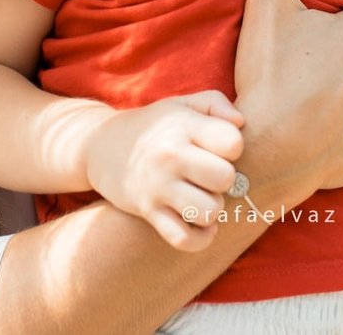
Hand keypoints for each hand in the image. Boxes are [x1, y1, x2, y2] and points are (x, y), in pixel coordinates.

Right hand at [83, 91, 244, 251]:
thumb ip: (216, 103)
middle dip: (226, 180)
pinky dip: (199, 238)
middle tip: (211, 175)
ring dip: (213, 208)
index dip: (233, 148)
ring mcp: (158, 186)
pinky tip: (200, 224)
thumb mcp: (182, 104)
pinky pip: (184, 238)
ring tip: (204, 197)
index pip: (232, 143)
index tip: (219, 148)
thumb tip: (241, 123)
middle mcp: (170, 155)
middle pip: (225, 178)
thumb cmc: (155, 126)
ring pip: (209, 211)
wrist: (102, 145)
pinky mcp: (148, 212)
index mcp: (183, 125)